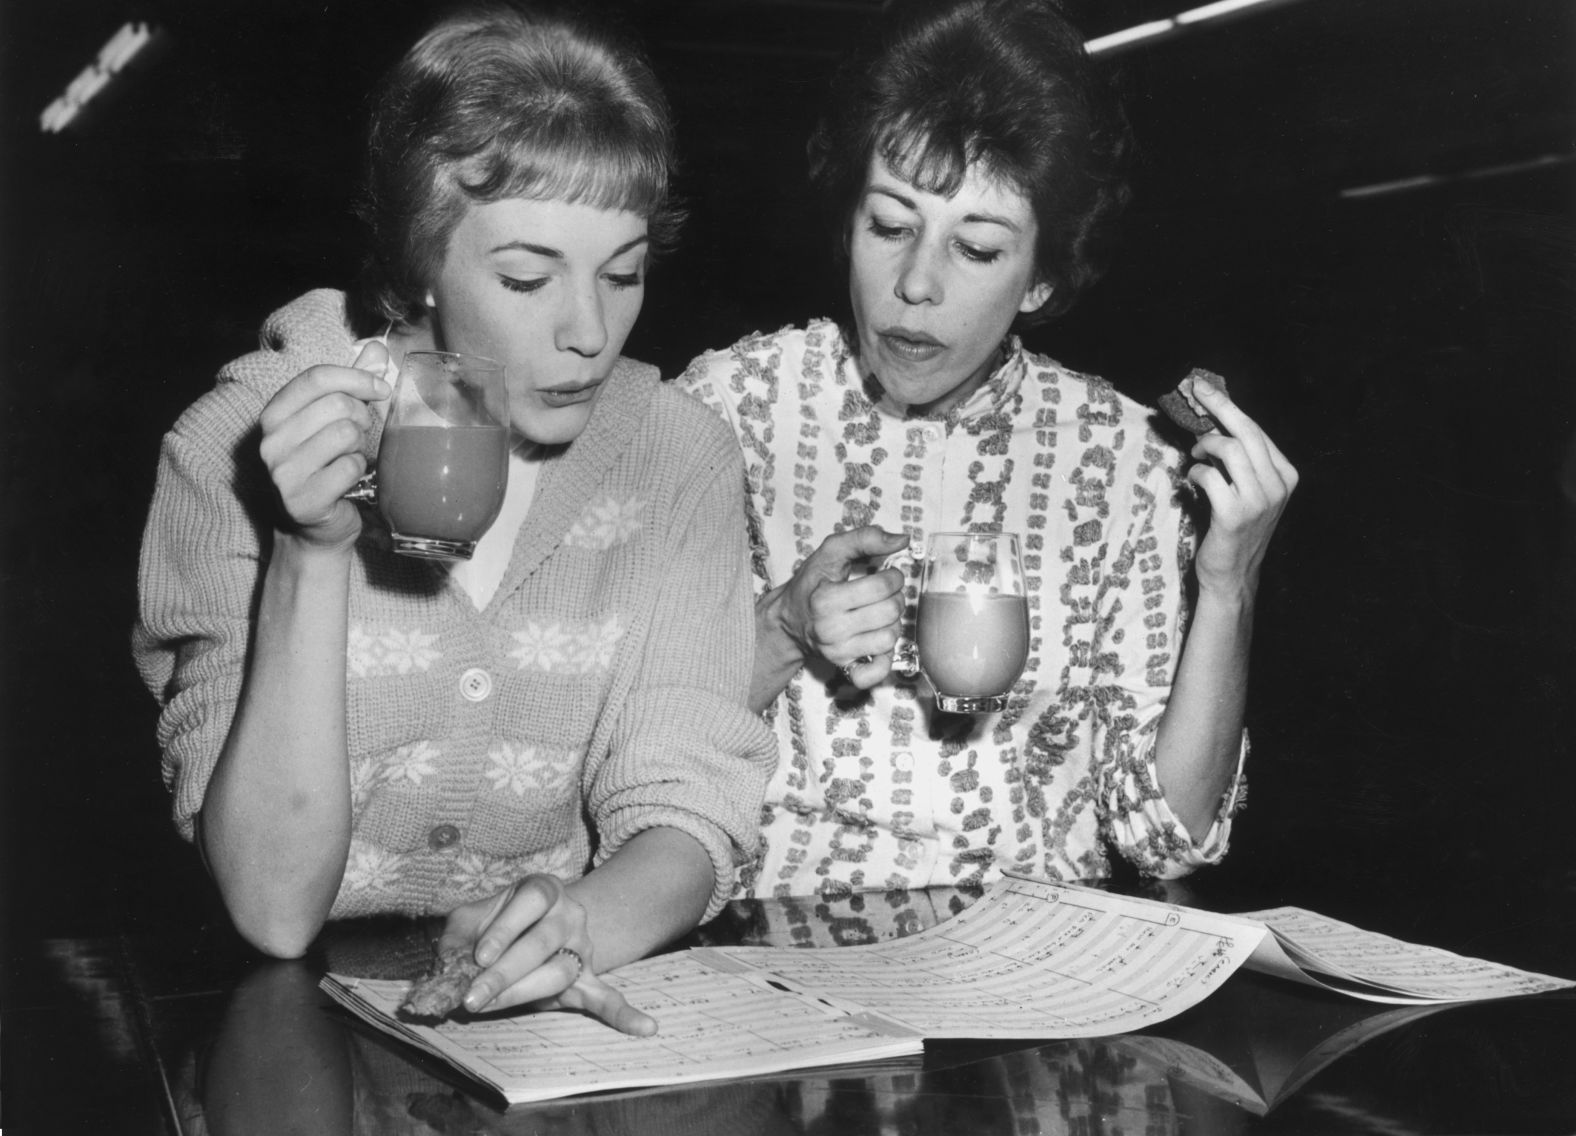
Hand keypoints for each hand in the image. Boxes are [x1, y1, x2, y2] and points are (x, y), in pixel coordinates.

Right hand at [257, 341, 391, 551]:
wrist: (313, 530)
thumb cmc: (326, 468)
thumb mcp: (333, 422)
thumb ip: (351, 385)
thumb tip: (377, 348)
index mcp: (273, 414)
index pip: (316, 377)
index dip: (357, 377)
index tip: (381, 388)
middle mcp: (270, 441)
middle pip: (336, 404)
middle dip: (361, 416)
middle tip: (360, 434)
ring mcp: (282, 472)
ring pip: (345, 433)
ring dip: (359, 446)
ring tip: (350, 457)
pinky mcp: (301, 499)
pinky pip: (350, 467)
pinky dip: (359, 472)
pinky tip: (349, 481)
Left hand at [441, 873, 656, 1036]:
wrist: (539, 923)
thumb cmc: (495, 922)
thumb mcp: (472, 917)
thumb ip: (457, 938)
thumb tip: (445, 971)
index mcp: (542, 889)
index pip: (531, 901)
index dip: (506, 927)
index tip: (480, 957)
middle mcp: (569, 914)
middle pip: (543, 942)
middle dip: (504, 972)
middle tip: (472, 997)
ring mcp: (583, 946)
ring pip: (560, 972)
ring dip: (523, 993)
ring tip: (488, 1007)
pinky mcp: (587, 977)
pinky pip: (607, 995)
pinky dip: (623, 1014)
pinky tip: (645, 1027)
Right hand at [770, 525, 910, 689]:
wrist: (788, 621)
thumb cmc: (811, 585)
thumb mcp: (830, 553)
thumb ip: (865, 538)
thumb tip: (902, 540)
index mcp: (826, 599)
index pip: (883, 586)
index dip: (893, 576)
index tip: (886, 576)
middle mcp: (830, 629)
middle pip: (890, 612)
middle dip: (895, 598)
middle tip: (883, 595)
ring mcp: (837, 652)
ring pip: (890, 638)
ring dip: (892, 623)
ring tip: (878, 614)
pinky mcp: (844, 667)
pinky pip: (877, 672)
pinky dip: (885, 658)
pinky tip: (877, 640)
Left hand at [1183, 380, 1297, 596]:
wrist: (1233, 574)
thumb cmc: (1236, 528)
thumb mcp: (1249, 490)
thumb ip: (1240, 460)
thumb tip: (1211, 422)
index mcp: (1286, 475)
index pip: (1256, 430)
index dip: (1228, 407)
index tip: (1205, 390)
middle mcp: (1278, 485)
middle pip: (1246, 431)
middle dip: (1218, 406)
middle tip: (1194, 390)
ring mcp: (1259, 500)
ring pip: (1228, 449)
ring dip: (1204, 445)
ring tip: (1195, 455)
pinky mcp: (1234, 514)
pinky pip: (1209, 476)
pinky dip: (1195, 473)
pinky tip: (1191, 479)